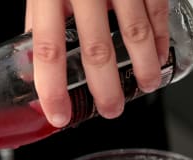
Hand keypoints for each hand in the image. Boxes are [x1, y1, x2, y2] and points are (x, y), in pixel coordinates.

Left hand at [25, 0, 168, 125]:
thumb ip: (38, 21)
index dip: (53, 88)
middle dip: (105, 88)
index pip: (48, 50)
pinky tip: (159, 55)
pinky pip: (157, 10)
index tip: (59, 115)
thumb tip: (32, 64)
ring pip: (135, 33)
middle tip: (110, 110)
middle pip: (96, 50)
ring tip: (145, 86)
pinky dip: (160, 38)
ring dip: (142, 67)